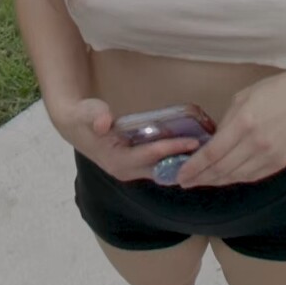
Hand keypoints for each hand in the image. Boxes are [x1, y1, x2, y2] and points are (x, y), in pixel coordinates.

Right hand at [53, 98, 200, 182]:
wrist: (74, 124)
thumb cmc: (82, 117)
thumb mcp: (86, 113)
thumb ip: (94, 115)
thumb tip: (103, 121)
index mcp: (117, 162)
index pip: (150, 156)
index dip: (171, 149)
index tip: (192, 142)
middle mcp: (127, 171)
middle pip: (162, 169)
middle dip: (185, 163)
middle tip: (211, 152)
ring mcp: (133, 170)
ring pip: (163, 170)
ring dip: (183, 164)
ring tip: (208, 153)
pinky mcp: (137, 165)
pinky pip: (161, 165)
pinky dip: (176, 160)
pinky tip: (193, 151)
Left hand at [174, 73, 285, 188]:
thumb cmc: (275, 90)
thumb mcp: (243, 97)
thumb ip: (226, 122)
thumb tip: (213, 143)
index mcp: (245, 122)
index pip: (213, 153)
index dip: (194, 166)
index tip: (180, 174)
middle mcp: (257, 143)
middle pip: (222, 169)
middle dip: (200, 177)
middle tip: (184, 181)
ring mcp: (271, 155)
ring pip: (236, 176)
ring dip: (216, 180)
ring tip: (201, 181)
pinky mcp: (281, 163)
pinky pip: (252, 176)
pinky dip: (235, 178)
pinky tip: (224, 177)